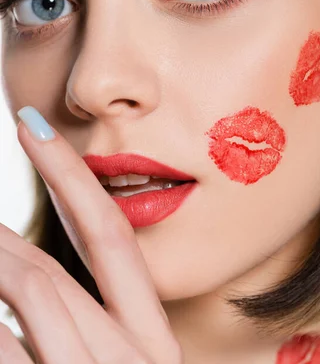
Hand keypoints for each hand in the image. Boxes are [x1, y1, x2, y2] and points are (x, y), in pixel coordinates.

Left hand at [0, 116, 182, 363]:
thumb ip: (92, 326)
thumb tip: (32, 274)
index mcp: (157, 344)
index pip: (113, 237)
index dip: (68, 174)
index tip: (31, 127)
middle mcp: (135, 360)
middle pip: (58, 271)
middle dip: (5, 234)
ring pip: (35, 290)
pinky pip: (5, 344)